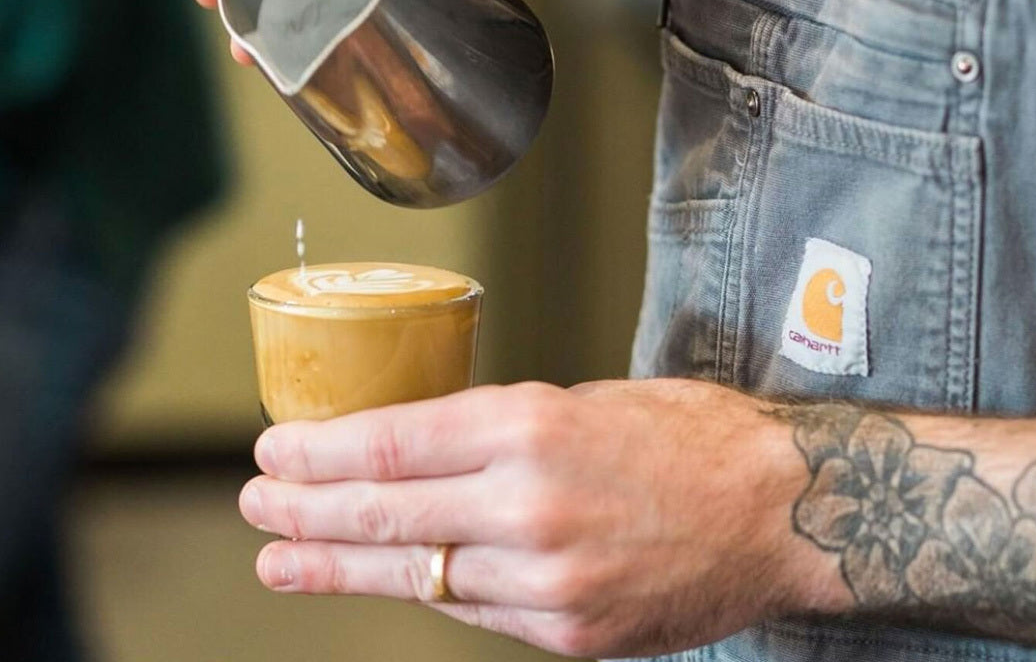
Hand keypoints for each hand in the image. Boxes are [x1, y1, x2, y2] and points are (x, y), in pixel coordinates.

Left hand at [238, 379, 845, 656]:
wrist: (781, 508)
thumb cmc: (689, 435)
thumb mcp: (583, 400)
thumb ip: (499, 434)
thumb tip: (425, 453)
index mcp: (531, 425)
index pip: (392, 441)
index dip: (320, 450)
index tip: (274, 449)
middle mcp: (527, 505)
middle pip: (385, 512)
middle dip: (305, 512)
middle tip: (253, 506)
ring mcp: (546, 580)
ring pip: (417, 574)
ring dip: (339, 568)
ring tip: (279, 562)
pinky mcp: (568, 633)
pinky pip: (474, 610)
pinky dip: (425, 590)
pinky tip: (382, 580)